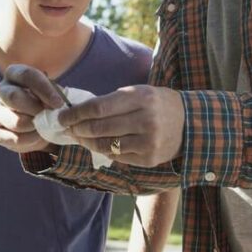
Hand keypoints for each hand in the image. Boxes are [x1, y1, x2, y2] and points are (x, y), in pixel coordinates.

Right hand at [0, 64, 65, 152]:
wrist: (39, 124)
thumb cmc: (46, 102)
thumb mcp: (52, 93)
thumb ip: (54, 95)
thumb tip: (56, 105)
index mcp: (13, 74)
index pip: (26, 75)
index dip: (44, 89)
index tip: (59, 103)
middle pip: (14, 97)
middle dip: (37, 109)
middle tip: (50, 117)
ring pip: (16, 122)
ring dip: (36, 127)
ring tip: (45, 127)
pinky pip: (15, 139)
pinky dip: (31, 140)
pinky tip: (37, 136)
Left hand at [58, 85, 183, 167]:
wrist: (189, 123)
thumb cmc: (155, 104)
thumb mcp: (137, 93)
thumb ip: (111, 102)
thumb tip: (77, 112)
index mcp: (140, 97)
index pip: (98, 107)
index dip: (76, 113)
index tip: (62, 116)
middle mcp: (145, 119)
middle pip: (99, 127)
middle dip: (78, 129)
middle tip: (67, 128)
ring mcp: (148, 141)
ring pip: (106, 145)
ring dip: (87, 142)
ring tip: (79, 137)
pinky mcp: (149, 158)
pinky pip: (118, 156)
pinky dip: (104, 150)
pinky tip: (98, 145)